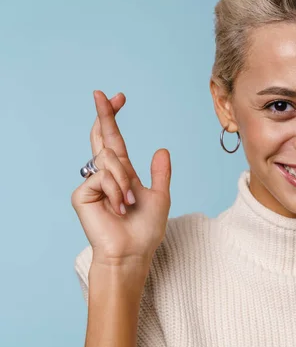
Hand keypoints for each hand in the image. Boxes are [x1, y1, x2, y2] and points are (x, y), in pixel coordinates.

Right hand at [71, 91, 171, 265]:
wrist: (132, 252)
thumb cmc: (145, 230)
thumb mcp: (159, 197)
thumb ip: (160, 173)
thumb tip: (162, 149)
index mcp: (122, 174)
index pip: (114, 140)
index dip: (112, 118)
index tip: (117, 98)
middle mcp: (104, 175)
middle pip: (102, 138)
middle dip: (104, 115)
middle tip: (101, 93)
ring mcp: (92, 183)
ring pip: (110, 160)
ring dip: (125, 181)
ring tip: (129, 203)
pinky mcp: (82, 194)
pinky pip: (103, 177)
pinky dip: (117, 191)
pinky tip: (118, 208)